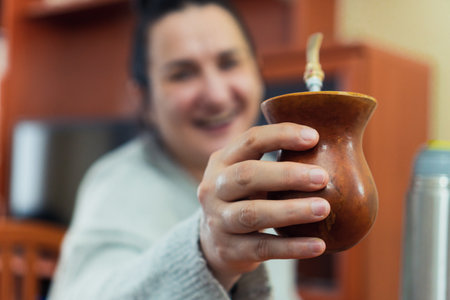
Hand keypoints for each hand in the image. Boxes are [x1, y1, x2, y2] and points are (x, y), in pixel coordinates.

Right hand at [197, 123, 329, 289]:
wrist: (215, 242)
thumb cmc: (244, 199)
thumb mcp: (247, 175)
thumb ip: (274, 161)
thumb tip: (332, 144)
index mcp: (221, 161)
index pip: (250, 140)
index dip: (281, 135)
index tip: (314, 137)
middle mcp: (213, 188)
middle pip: (246, 175)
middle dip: (286, 175)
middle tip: (323, 177)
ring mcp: (217, 220)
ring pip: (252, 213)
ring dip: (290, 211)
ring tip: (324, 209)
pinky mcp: (227, 250)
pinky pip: (262, 248)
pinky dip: (291, 248)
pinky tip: (318, 245)